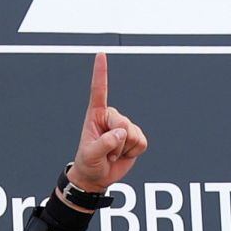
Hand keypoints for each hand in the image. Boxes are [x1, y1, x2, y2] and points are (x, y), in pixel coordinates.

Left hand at [66, 53, 147, 193]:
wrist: (97, 176)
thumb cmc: (88, 162)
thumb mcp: (90, 155)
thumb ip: (104, 144)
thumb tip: (121, 133)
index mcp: (95, 115)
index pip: (99, 91)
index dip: (101, 73)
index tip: (100, 54)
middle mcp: (111, 117)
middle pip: (123, 124)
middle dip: (116, 142)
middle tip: (106, 151)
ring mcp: (125, 126)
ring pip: (133, 134)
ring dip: (124, 149)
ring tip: (112, 153)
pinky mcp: (136, 136)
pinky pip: (142, 143)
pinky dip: (134, 152)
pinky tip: (123, 154)